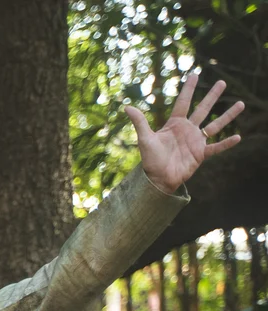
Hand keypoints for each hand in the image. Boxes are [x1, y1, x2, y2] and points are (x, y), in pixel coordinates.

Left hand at [131, 69, 243, 193]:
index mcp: (175, 124)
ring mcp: (196, 141)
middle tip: (222, 82)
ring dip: (228, 115)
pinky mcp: (201, 154)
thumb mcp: (145, 139)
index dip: (189, 89)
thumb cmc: (150, 160)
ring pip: (215, 125)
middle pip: (203, 109)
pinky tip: (238, 137)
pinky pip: (217, 147)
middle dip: (212, 96)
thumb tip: (126, 106)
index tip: (195, 74)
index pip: (183, 102)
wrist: (157, 179)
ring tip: (241, 103)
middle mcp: (188, 130)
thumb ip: (139, 122)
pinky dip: (226, 143)